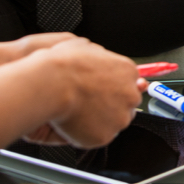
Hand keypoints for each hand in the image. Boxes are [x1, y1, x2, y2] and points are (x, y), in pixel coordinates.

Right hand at [24, 38, 145, 147]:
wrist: (52, 85)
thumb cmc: (65, 65)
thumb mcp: (87, 47)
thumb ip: (100, 56)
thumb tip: (98, 57)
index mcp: (128, 71)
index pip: (131, 83)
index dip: (116, 88)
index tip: (105, 90)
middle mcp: (130, 95)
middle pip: (128, 104)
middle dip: (112, 104)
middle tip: (90, 102)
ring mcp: (120, 117)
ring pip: (115, 122)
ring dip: (101, 119)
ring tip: (79, 111)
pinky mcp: (106, 136)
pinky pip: (99, 136)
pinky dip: (89, 133)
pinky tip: (75, 122)